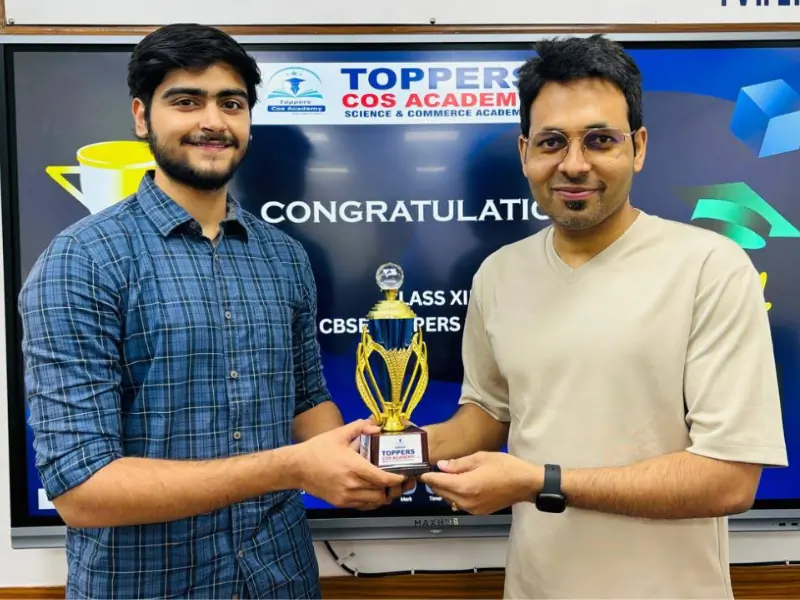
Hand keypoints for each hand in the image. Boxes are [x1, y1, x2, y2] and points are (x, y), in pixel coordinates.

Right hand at [291, 420, 405, 509]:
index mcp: (353, 467)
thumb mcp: (339, 434)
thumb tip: (376, 426)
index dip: (397, 479)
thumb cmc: (317, 450)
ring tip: (391, 486)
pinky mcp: (340, 503)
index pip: (382, 478)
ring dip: (384, 496)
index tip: (406, 474)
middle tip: (402, 480)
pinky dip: (372, 501)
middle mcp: (351, 485)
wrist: (296, 467)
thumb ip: (360, 427)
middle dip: (395, 489)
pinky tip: (375, 491)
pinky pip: (363, 506)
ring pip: (374, 503)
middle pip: (382, 494)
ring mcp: (346, 497)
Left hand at [419, 452, 541, 514]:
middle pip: (441, 492)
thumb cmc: (505, 466)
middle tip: (432, 470)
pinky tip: (460, 484)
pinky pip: (460, 503)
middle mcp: (465, 501)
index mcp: (465, 486)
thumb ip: (458, 463)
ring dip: (445, 488)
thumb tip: (441, 465)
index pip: (438, 481)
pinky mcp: (478, 512)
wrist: (525, 484)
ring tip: (447, 475)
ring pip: (449, 499)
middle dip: (435, 481)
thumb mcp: (480, 457)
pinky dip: (455, 494)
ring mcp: (472, 509)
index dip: (427, 475)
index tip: (420, 470)